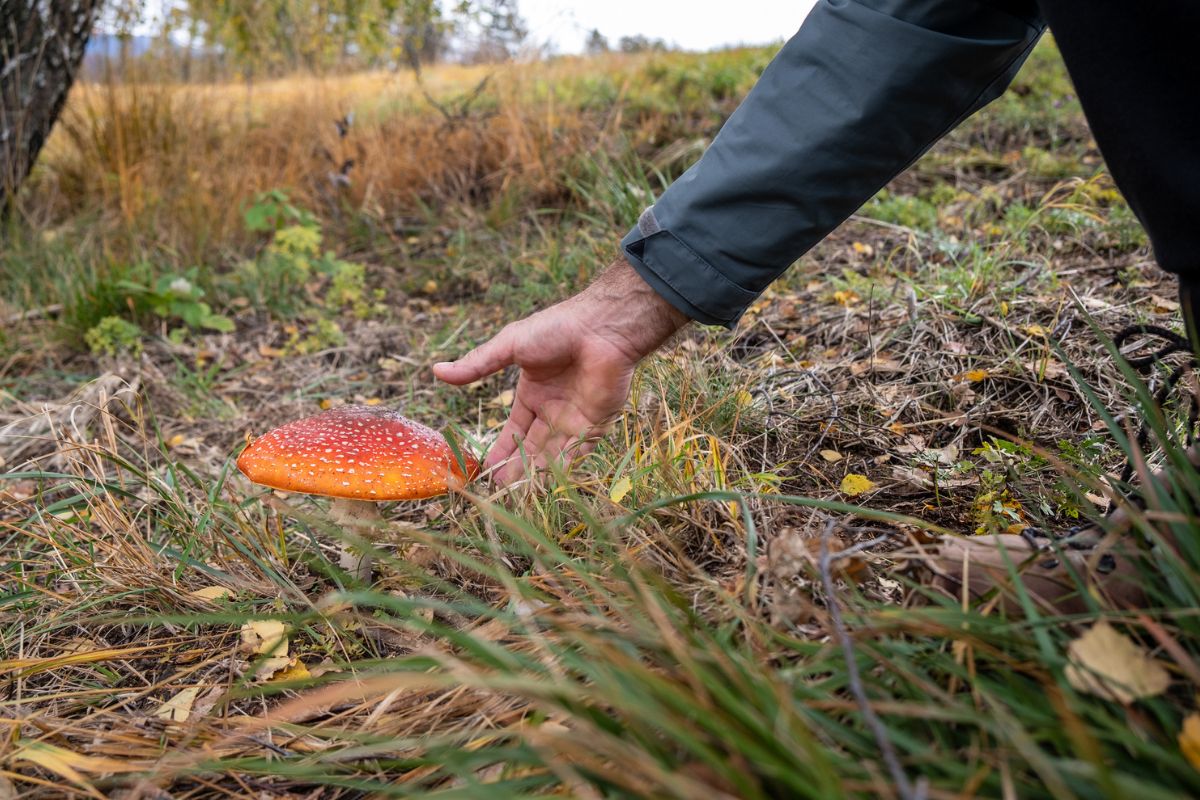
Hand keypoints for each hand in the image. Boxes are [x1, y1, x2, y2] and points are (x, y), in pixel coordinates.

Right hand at [434, 257, 688, 484]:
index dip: (501, 449)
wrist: (602, 327)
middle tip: (499, 490)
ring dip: (536, 472)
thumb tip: (436, 371)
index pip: (514, 429)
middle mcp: (554, 409)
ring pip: (552, 454)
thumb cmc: (556, 329)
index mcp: (533, 393)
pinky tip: (548, 485)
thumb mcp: (510, 345)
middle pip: (531, 446)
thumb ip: (477, 364)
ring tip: (517, 494)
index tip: (485, 469)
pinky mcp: (597, 423)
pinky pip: (578, 452)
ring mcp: (576, 418)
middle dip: (516, 467)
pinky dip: (564, 469)